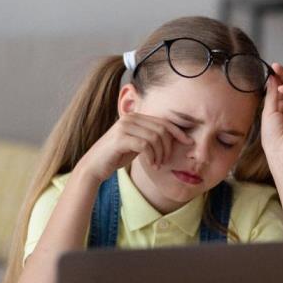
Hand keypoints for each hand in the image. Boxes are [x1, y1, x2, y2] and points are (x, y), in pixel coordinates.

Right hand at [76, 111, 192, 182]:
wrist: (94, 166)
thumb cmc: (116, 156)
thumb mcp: (136, 144)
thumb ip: (149, 137)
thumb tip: (171, 136)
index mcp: (135, 117)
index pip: (163, 121)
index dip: (178, 131)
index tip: (188, 142)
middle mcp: (129, 118)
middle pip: (161, 129)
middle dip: (168, 146)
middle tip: (165, 161)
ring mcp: (124, 127)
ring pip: (155, 138)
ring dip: (161, 154)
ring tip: (158, 164)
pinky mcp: (120, 138)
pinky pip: (145, 146)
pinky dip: (152, 157)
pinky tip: (152, 165)